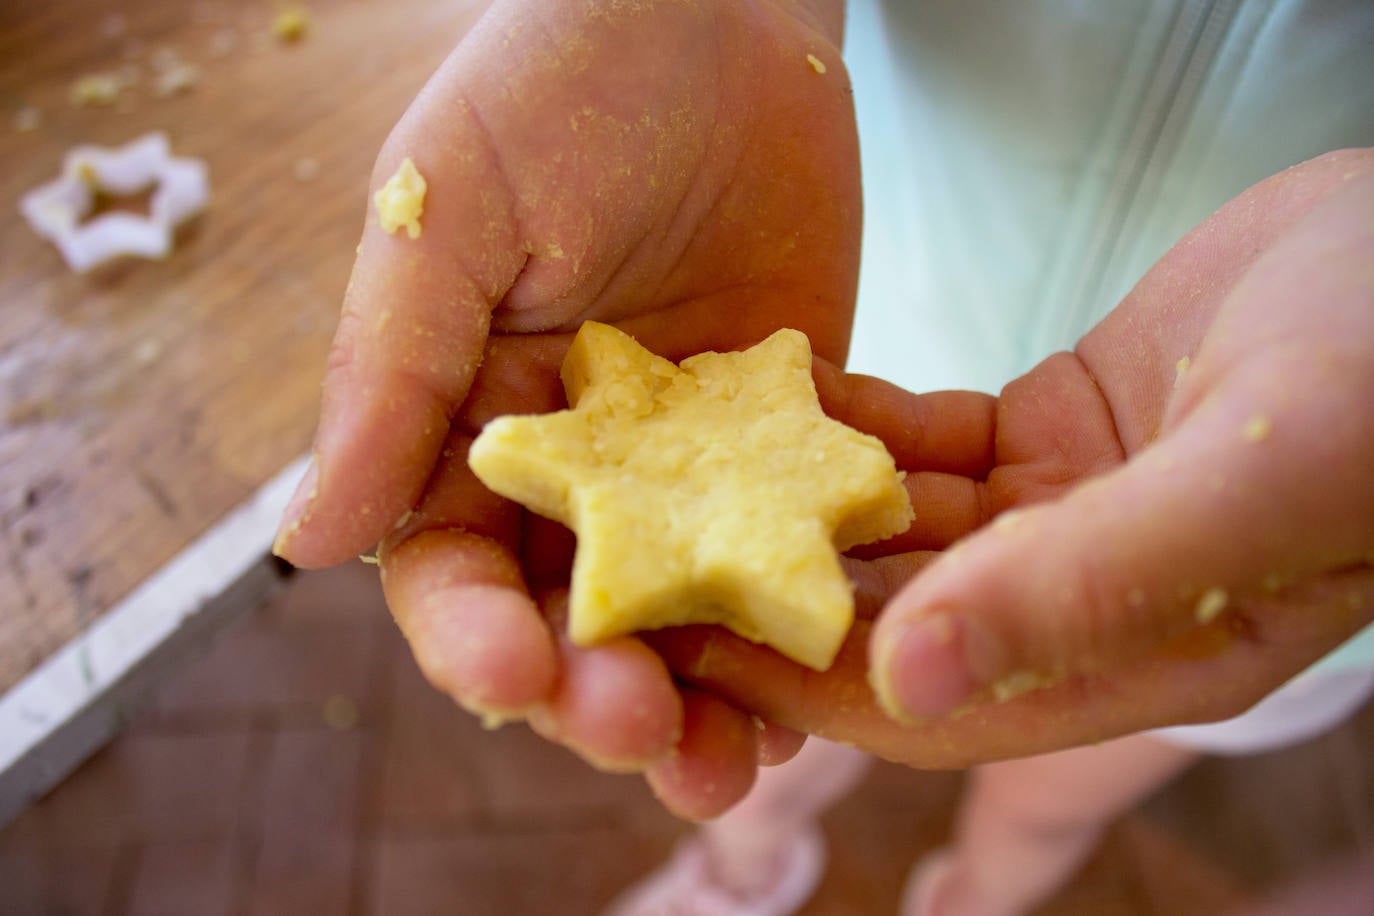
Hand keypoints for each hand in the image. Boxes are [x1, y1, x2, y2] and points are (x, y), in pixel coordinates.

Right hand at [273, 0, 859, 815]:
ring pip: (684, 619)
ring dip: (704, 702)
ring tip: (737, 766)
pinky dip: (804, 619)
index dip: (473, 633)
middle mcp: (574, 472)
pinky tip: (829, 675)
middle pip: (572, 622)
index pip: (451, 570)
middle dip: (597, 695)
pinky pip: (790, 553)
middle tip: (643, 732)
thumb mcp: (448, 213)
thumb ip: (387, 375)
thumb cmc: (558, 87)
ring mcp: (686, 472)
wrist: (719, 20)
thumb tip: (306, 542)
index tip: (515, 669)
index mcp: (469, 428)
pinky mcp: (783, 449)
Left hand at [655, 148, 1373, 770]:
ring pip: (894, 527)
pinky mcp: (1050, 433)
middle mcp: (1078, 602)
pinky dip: (849, 424)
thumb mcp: (1252, 475)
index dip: (798, 682)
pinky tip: (767, 392)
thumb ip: (1087, 583)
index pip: (928, 700)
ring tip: (677, 463)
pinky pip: (923, 442)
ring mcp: (1060, 514)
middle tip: (640, 550)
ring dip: (790, 499)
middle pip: (888, 619)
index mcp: (1131, 656)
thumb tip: (905, 675)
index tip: (681, 643)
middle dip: (768, 589)